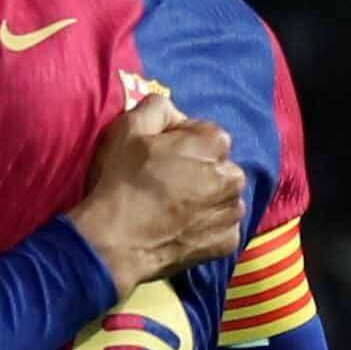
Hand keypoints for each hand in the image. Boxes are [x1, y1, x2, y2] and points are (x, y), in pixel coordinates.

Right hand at [64, 90, 248, 290]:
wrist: (117, 242)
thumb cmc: (123, 181)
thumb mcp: (130, 127)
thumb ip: (159, 107)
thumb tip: (174, 112)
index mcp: (215, 142)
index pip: (203, 133)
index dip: (179, 142)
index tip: (158, 156)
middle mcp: (233, 176)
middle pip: (217, 165)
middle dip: (197, 170)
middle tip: (164, 183)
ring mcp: (231, 212)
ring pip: (221, 197)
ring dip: (204, 198)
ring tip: (171, 208)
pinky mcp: (227, 242)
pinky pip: (220, 227)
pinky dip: (205, 227)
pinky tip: (180, 228)